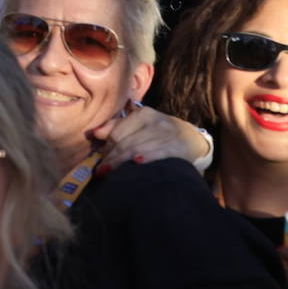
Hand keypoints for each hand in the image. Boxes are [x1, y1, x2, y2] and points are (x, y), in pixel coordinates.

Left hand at [89, 103, 207, 171]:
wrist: (192, 139)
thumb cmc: (159, 133)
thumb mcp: (140, 125)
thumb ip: (117, 127)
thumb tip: (95, 133)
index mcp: (143, 114)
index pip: (117, 133)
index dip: (107, 149)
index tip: (100, 161)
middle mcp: (155, 121)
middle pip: (125, 142)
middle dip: (111, 159)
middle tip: (101, 172)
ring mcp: (167, 134)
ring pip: (137, 149)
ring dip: (121, 163)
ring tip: (109, 174)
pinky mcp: (178, 147)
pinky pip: (158, 153)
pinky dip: (146, 157)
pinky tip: (136, 163)